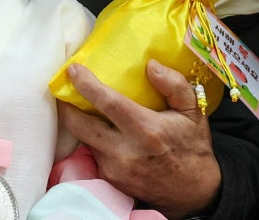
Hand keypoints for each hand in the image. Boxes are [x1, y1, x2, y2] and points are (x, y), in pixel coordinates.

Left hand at [59, 60, 219, 218]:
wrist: (194, 193)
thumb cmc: (192, 147)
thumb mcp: (193, 112)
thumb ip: (174, 85)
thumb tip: (151, 65)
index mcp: (147, 130)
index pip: (108, 103)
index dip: (87, 85)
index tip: (73, 69)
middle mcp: (126, 151)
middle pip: (80, 125)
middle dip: (66, 105)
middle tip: (64, 87)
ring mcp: (114, 169)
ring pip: (84, 139)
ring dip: (79, 122)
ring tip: (80, 105)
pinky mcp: (109, 180)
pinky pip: (93, 153)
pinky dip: (93, 139)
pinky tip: (99, 129)